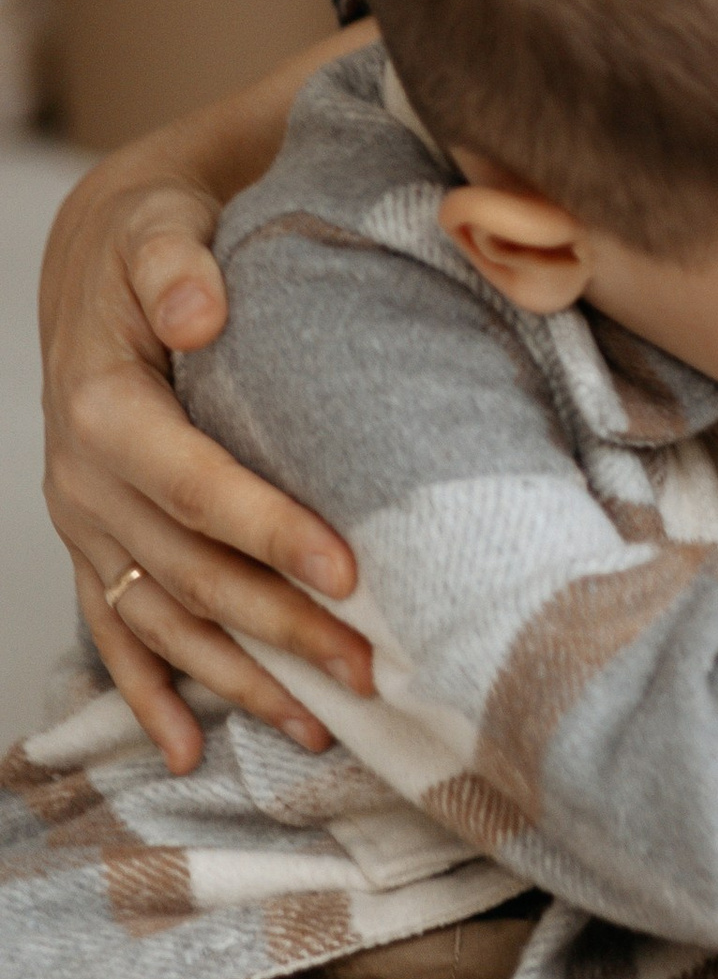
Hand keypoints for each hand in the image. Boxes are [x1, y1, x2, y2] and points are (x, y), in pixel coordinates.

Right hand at [41, 144, 369, 774]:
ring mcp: (86, 522)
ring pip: (164, 618)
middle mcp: (84, 479)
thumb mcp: (158, 226)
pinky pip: (116, 630)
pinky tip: (188, 752)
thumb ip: (175, 265)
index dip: (271, 533)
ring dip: (238, 679)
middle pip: (192, 572)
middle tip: (371, 667)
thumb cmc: (152, 237)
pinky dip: (148, 695)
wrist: (103, 254)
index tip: (350, 571)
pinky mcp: (95, 543)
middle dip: (282, 627)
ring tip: (321, 727)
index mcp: (103, 408)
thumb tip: (199, 313)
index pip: (198, 487)